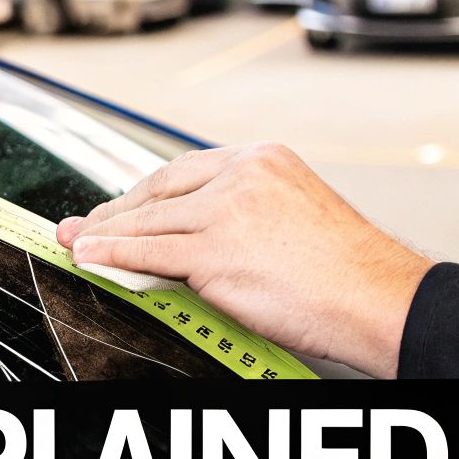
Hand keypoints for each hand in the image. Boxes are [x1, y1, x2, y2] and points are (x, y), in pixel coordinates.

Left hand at [54, 142, 433, 377]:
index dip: (146, 191)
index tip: (122, 205)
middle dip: (116, 210)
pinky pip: (147, 252)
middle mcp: (243, 175)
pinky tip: (91, 255)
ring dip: (105, 234)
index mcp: (263, 159)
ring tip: (77, 241)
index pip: (184, 171)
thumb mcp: (290, 218)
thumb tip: (185, 236)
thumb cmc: (347, 272)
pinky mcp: (215, 251)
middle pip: (160, 190)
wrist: (380, 299)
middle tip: (86, 223)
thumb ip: (236, 216)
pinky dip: (111, 254)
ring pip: (148, 221)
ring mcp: (226, 212)